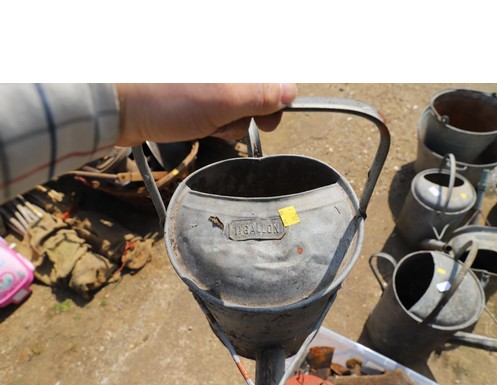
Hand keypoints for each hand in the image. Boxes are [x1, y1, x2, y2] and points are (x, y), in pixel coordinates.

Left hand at [115, 83, 296, 145]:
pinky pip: (215, 108)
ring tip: (204, 123)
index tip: (268, 121)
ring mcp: (206, 78)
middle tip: (224, 123)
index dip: (273, 101)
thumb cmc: (166, 100)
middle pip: (253, 92)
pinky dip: (211, 121)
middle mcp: (220, 65)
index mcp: (231, 59)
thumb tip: (290, 91)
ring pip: (234, 103)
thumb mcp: (222, 101)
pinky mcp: (192, 90)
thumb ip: (260, 95)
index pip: (270, 77)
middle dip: (243, 114)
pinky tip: (196, 124)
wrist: (117, 107)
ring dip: (225, 121)